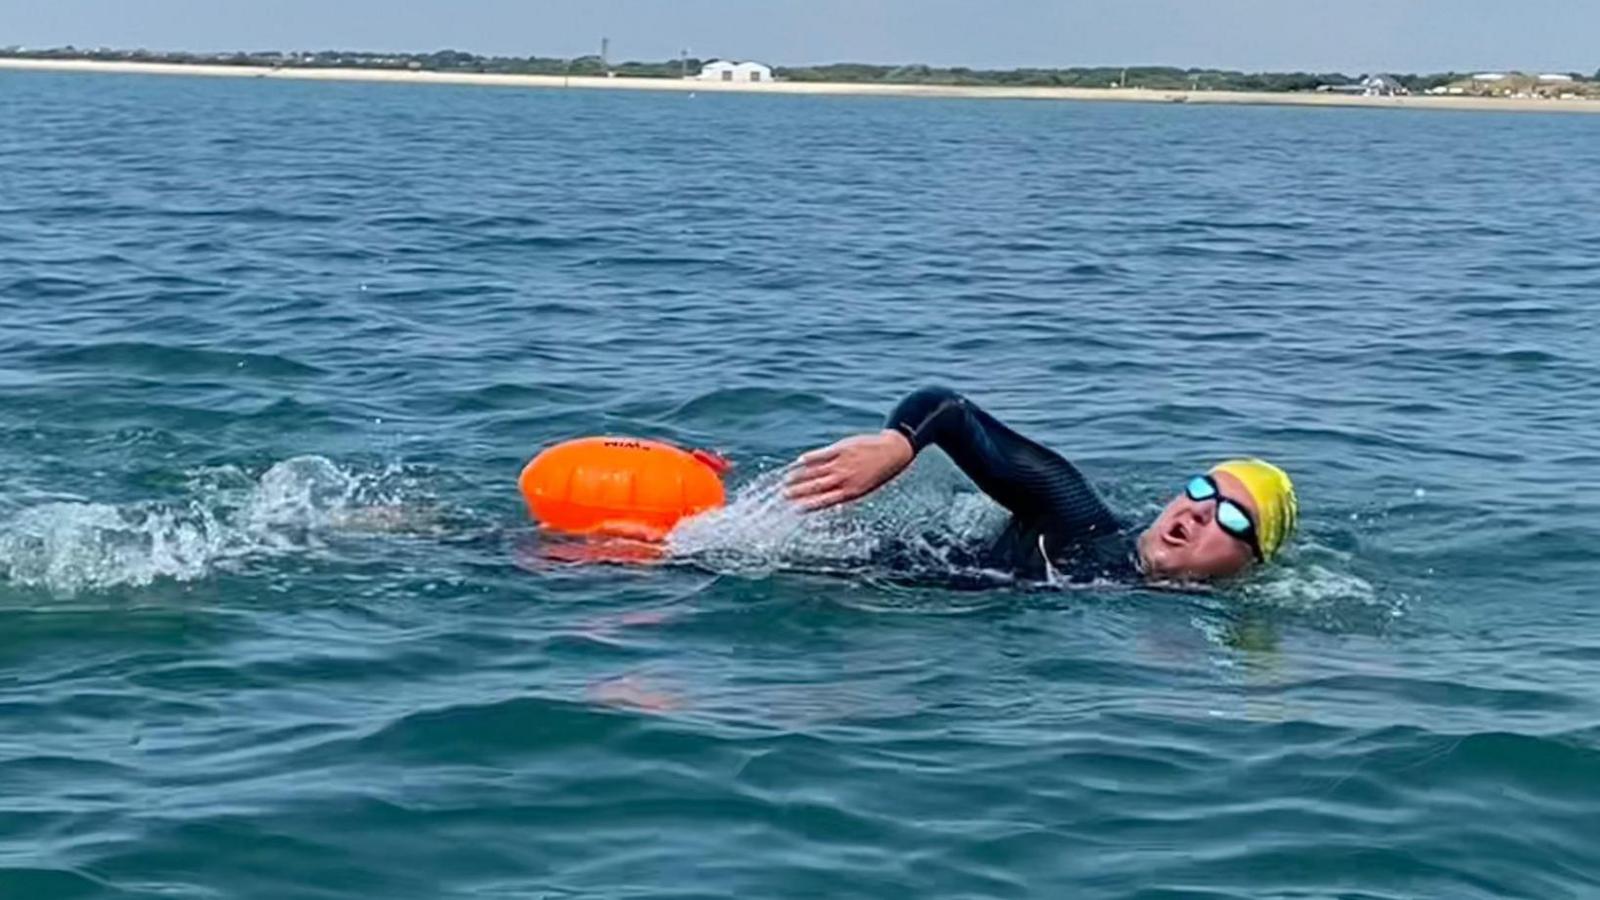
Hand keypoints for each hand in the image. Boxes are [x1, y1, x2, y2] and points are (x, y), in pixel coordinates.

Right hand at [784, 430, 914, 511]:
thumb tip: (824, 499)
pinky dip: (809, 459)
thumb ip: (843, 493)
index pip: (822, 501)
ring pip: (814, 471)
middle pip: (814, 487)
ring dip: (798, 476)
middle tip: (784, 495)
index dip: (806, 505)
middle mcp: (843, 479)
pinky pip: (820, 455)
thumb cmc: (877, 473)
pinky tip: (800, 461)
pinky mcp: (841, 448)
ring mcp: (841, 463)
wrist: (893, 452)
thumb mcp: (863, 489)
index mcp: (850, 493)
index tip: (794, 508)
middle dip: (797, 492)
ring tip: (787, 480)